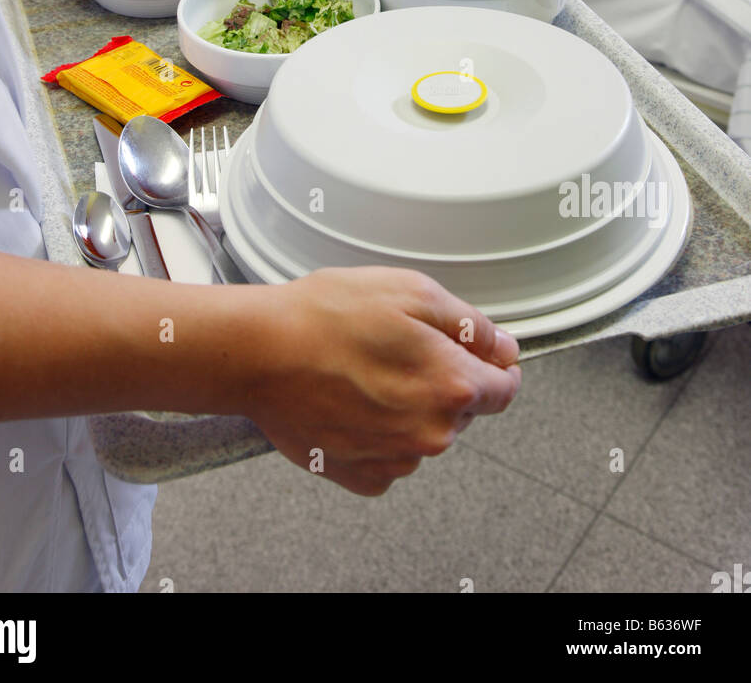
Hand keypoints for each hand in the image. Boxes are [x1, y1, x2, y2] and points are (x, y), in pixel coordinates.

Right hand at [245, 266, 520, 496]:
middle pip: (460, 410)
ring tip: (364, 371)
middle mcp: (430, 433)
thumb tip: (501, 346)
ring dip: (408, 407)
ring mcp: (395, 459)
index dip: (494, 365)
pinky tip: (350, 401)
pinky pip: (387, 457)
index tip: (479, 355)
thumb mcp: (412, 292)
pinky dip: (377, 433)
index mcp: (452, 386)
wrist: (261, 353)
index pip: (504, 389)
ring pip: (422, 433)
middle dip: (441, 380)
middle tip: (398, 347)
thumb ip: (469, 324)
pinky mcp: (359, 474)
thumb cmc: (327, 318)